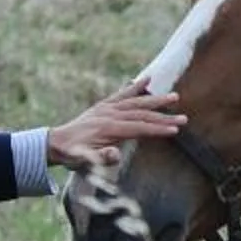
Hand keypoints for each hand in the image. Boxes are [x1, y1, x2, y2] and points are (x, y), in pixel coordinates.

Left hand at [48, 81, 184, 171]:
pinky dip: (135, 86)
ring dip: (155, 100)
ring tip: (175, 97)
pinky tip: (147, 79)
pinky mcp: (104, 105)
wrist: (56, 143)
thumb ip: (101, 158)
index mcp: (108, 128)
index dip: (157, 129)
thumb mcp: (85, 162)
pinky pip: (122, 94)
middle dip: (164, 115)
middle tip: (184, 118)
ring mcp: (106, 108)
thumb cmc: (73, 156)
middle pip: (141, 113)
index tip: (175, 130)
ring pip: (136, 102)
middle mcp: (109, 114)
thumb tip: (115, 154)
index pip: (139, 127)